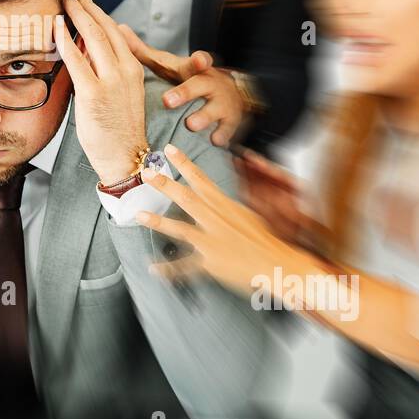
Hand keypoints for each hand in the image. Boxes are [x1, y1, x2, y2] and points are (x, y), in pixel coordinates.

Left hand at [54, 0, 148, 185]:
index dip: (98, 10)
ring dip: (76, 14)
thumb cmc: (118, 129)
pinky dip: (65, 40)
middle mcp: (125, 70)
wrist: (125, 157)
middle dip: (86, 4)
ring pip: (93, 37)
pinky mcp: (94, 94)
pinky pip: (77, 60)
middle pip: (104, 27)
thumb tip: (88, 46)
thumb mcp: (119, 92)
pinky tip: (56, 26)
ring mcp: (111, 81)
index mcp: (132, 68)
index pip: (114, 30)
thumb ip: (106, 68)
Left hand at [118, 25, 243, 146]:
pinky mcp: (229, 123)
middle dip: (186, 92)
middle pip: (199, 85)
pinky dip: (221, 136)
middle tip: (167, 101)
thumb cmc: (187, 79)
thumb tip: (119, 29)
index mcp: (192, 70)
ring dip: (202, 117)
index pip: (194, 62)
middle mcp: (209, 85)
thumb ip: (143, 52)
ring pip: (214, 110)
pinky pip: (226, 131)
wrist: (229, 95)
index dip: (198, 60)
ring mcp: (221, 104)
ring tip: (190, 124)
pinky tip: (215, 141)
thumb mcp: (169, 66)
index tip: (199, 59)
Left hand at [136, 143, 312, 293]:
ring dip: (159, 222)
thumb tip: (216, 198)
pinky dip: (168, 269)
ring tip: (139, 215)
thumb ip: (228, 207)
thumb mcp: (248, 215)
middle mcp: (217, 220)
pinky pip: (185, 267)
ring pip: (181, 230)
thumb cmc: (266, 240)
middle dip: (165, 184)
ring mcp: (212, 242)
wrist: (279, 264)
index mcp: (225, 206)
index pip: (202, 180)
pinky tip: (153, 269)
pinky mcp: (211, 264)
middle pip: (187, 198)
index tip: (170, 149)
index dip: (185, 164)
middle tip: (146, 173)